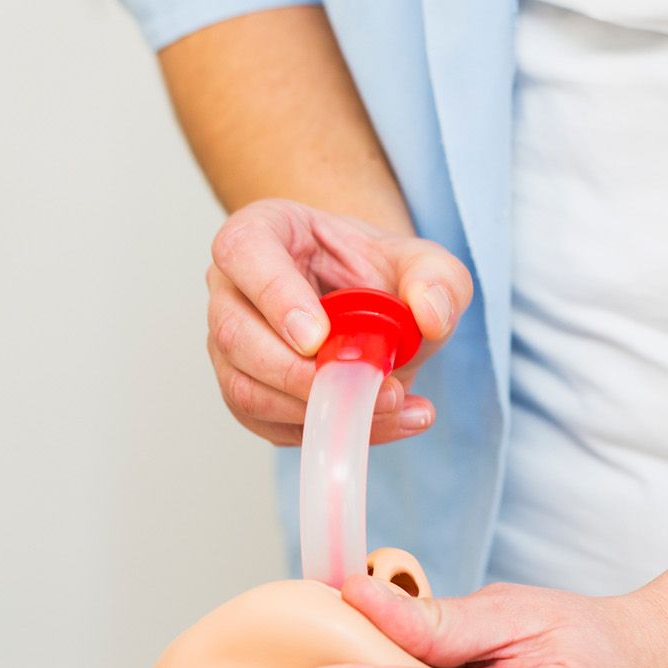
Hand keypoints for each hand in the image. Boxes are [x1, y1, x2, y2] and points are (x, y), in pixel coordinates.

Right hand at [205, 198, 473, 445]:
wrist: (371, 309)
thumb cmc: (378, 274)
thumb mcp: (422, 263)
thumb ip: (437, 279)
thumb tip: (430, 317)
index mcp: (260, 234)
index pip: (244, 254)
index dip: (276, 297)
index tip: (319, 337)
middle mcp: (232, 291)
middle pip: (236, 336)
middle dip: (301, 375)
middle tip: (370, 386)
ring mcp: (230, 347)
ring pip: (245, 390)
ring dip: (317, 410)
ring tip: (391, 405)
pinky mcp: (246, 394)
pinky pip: (269, 425)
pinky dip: (327, 433)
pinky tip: (383, 423)